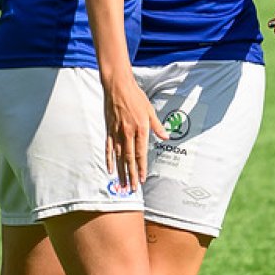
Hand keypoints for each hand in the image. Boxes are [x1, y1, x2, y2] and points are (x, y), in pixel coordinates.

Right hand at [103, 74, 166, 191]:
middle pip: (129, 158)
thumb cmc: (136, 97)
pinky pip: (108, 148)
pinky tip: (110, 169)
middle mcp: (127, 133)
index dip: (141, 167)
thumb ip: (157, 126)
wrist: (118, 86)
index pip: (141, 153)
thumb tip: (166, 137)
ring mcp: (116, 132)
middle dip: (131, 174)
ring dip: (121, 171)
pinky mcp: (109, 130)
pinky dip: (109, 160)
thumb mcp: (150, 110)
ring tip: (122, 184)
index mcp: (140, 128)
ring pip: (119, 156)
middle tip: (131, 188)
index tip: (142, 179)